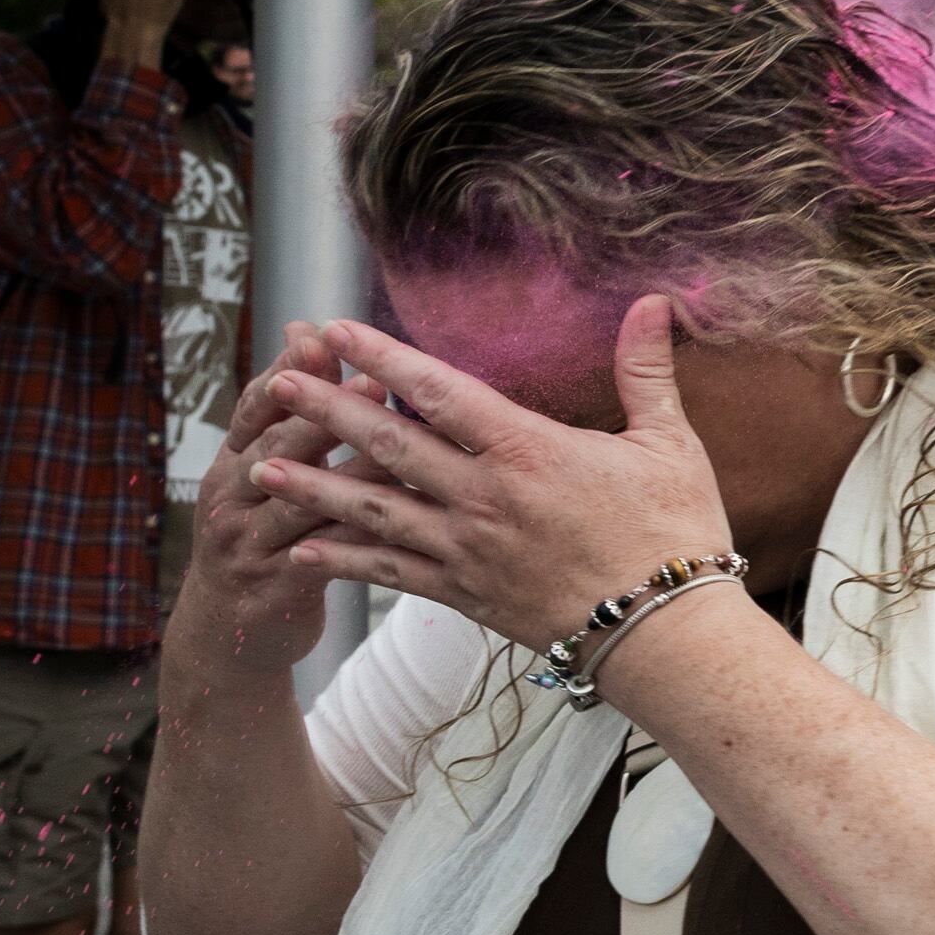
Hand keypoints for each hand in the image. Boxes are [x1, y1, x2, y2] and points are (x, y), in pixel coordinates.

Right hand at [171, 322, 358, 682]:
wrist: (229, 630)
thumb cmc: (260, 531)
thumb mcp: (261, 469)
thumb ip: (289, 406)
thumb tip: (306, 327)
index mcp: (232, 461)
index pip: (254, 406)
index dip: (286, 370)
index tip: (320, 337)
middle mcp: (231, 497)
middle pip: (274, 447)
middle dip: (320, 414)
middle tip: (369, 382)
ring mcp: (248, 544)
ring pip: (301, 503)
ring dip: (347, 473)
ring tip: (392, 446)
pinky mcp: (274, 587)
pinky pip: (321, 558)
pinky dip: (358, 538)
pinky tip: (397, 523)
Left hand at [250, 297, 734, 649]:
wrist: (665, 635)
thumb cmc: (675, 534)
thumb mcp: (670, 444)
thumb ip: (646, 371)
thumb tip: (655, 299)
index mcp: (528, 450)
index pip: (438, 392)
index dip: (382, 357)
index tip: (336, 332)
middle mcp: (484, 497)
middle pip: (389, 445)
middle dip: (327, 411)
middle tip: (277, 382)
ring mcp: (468, 550)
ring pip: (375, 510)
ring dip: (314, 487)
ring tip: (258, 469)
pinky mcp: (465, 594)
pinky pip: (391, 574)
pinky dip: (344, 560)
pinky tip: (303, 548)